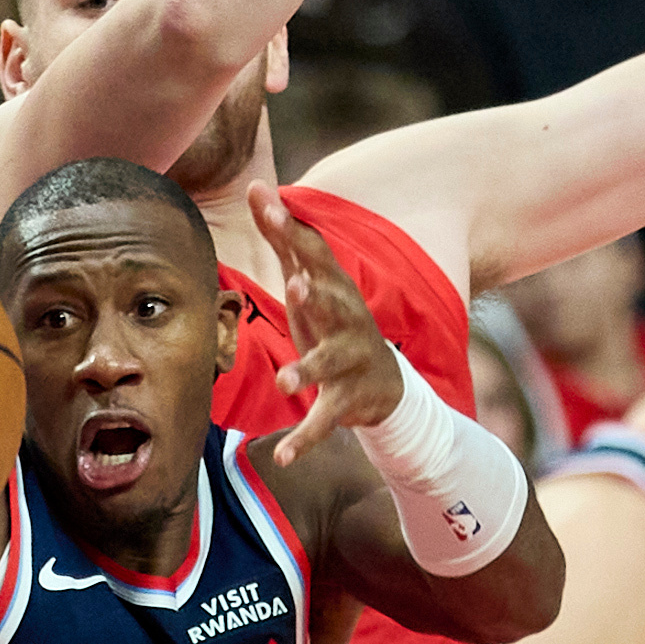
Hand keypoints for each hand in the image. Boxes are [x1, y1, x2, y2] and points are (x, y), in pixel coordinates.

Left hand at [249, 182, 402, 465]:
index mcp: (333, 290)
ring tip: (286, 381)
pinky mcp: (346, 401)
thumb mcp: (310, 280)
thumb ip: (284, 236)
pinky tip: (283, 457)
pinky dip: (304, 439)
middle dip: (317, 296)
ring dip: (308, 370)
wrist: (386, 387)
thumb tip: (258, 186)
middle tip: (298, 286)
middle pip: (332, 304)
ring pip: (328, 365)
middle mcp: (346, 322)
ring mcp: (348, 362)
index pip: (313, 254)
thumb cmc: (334, 322)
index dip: (291, 230)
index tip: (269, 202)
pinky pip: (325, 420)